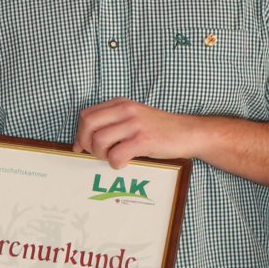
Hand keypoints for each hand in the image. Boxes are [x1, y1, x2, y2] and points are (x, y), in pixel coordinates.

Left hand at [74, 99, 210, 168]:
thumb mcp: (134, 118)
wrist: (188, 133)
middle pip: (88, 125)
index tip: (82, 147)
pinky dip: (116, 163)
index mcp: (121, 103)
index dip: (80, 134)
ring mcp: (135, 124)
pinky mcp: (143, 140)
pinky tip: (124, 163)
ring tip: (114, 158)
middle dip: (87, 144)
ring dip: (102, 156)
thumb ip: (112, 124)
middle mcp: (125, 110)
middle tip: (98, 154)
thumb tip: (83, 143)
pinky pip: (116, 155)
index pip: (87, 115)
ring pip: (99, 141)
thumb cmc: (160, 130)